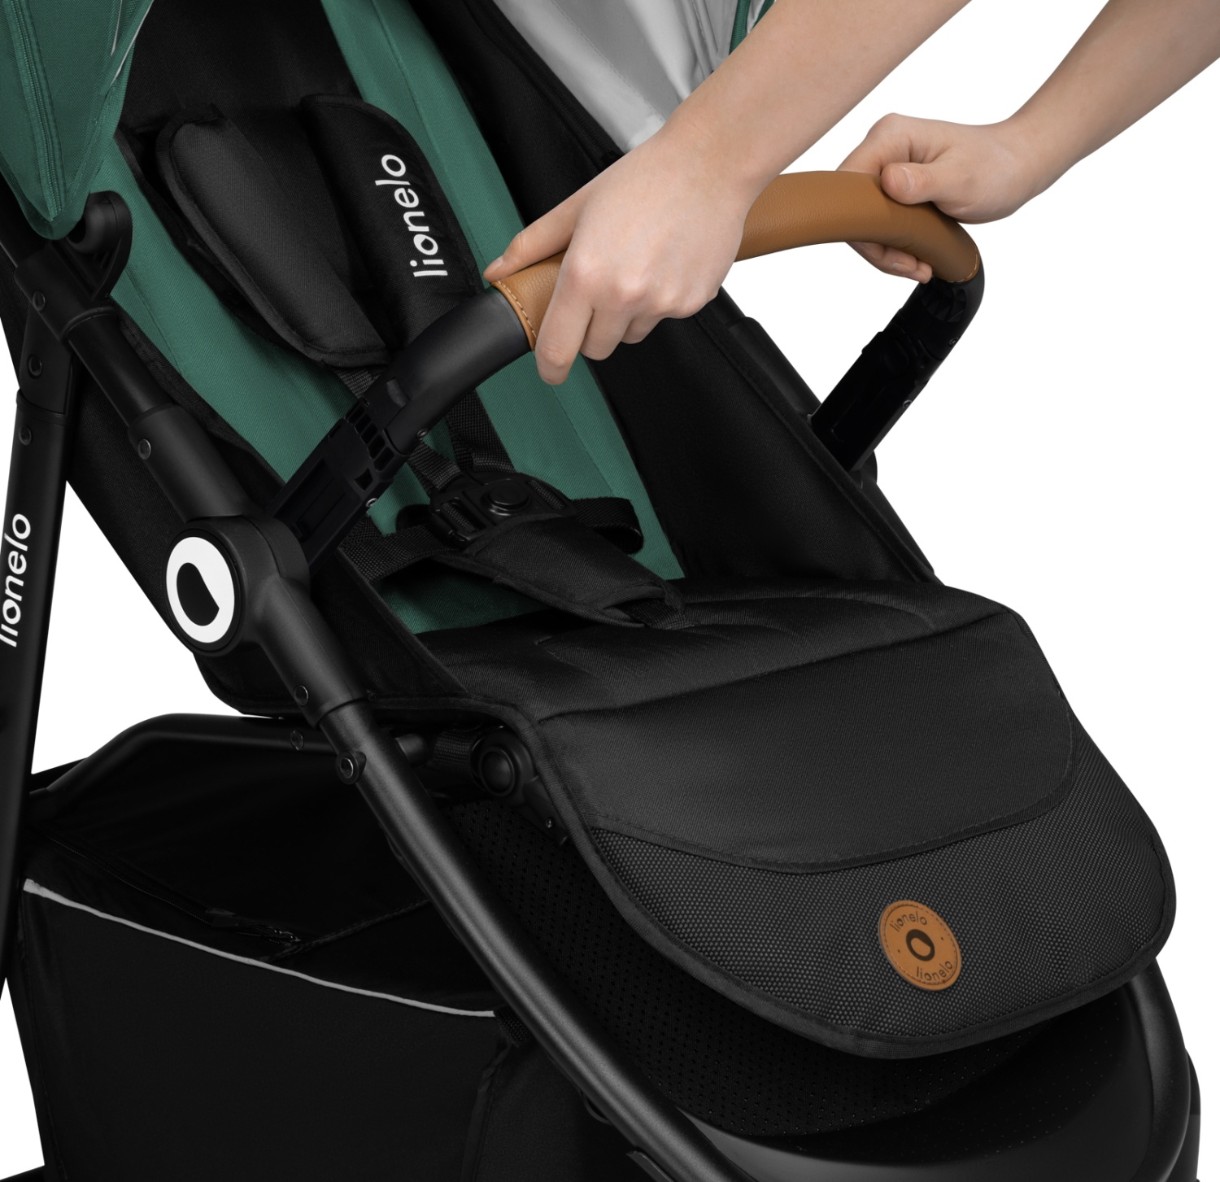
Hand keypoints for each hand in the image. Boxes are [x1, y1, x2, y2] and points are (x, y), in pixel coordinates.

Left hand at [483, 127, 756, 384]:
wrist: (709, 165)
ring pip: (631, 335)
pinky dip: (660, 301)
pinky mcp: (692, 304)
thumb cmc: (643, 180)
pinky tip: (665, 263)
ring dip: (627, 315)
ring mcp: (661, 303)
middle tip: (600, 289)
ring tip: (638, 267)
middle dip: (591, 329)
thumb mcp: (576, 207)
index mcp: (586, 274)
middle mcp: (624, 295)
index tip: (550, 370)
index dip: (549, 367)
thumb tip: (497, 272)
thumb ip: (532, 246)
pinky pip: (664, 318)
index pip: (559, 348)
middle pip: (596, 348)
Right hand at [839, 114, 1043, 280]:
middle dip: (877, 245)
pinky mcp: (895, 188)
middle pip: (852, 208)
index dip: (859, 223)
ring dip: (887, 252)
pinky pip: (879, 223)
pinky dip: (894, 247)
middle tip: (911, 266)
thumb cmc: (996, 167)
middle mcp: (882, 149)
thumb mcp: (961, 179)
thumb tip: (888, 182)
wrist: (1017, 166)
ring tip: (919, 267)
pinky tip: (917, 260)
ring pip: (864, 221)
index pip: (848, 185)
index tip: (893, 250)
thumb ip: (923, 181)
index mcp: (890, 137)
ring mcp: (887, 168)